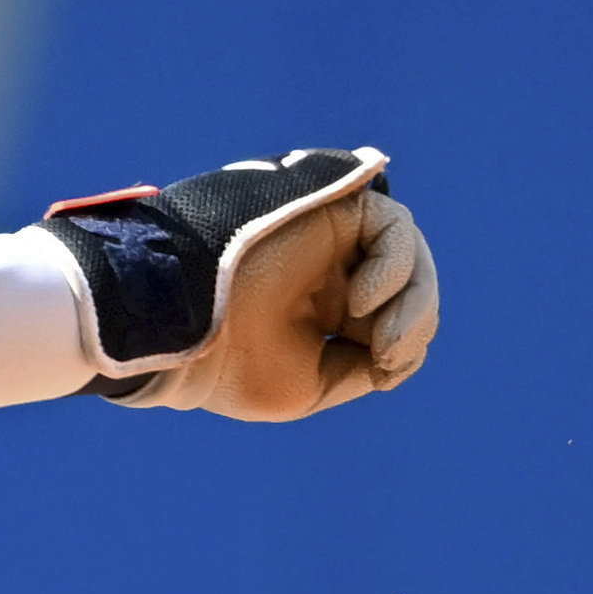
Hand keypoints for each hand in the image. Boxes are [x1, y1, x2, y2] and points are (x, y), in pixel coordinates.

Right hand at [77, 151, 440, 421]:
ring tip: (383, 335)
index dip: (406, 343)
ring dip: (412, 300)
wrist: (179, 328)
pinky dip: (394, 266)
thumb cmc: (226, 364)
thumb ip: (359, 368)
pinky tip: (364, 300)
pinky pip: (392, 226)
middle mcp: (330, 267)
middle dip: (413, 322)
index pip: (394, 315)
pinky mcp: (329, 207)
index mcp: (324, 307)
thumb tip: (402, 354)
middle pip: (410, 283)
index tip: (384, 370)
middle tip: (388, 354)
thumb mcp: (306, 386)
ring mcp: (330, 236)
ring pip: (408, 254)